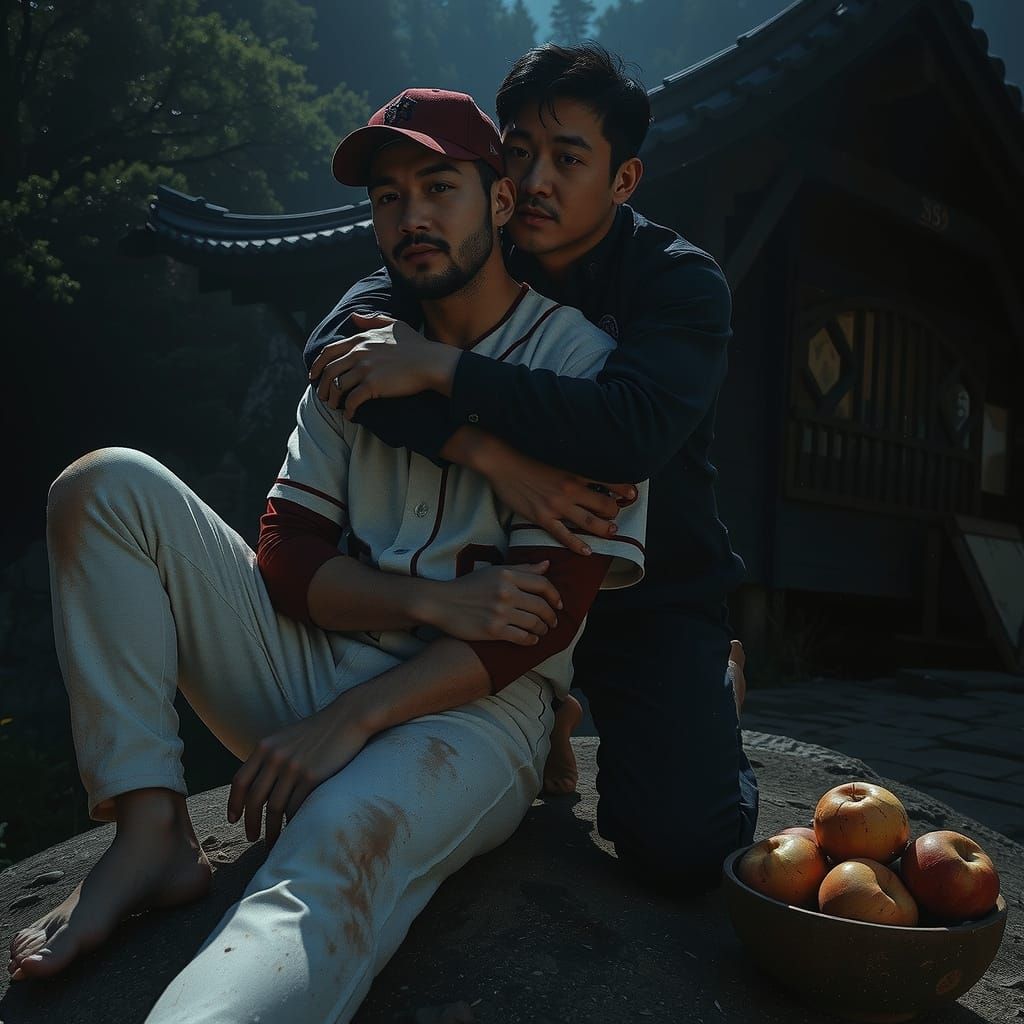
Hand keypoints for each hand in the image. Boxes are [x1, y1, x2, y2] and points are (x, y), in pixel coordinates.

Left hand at [227, 692, 373, 849]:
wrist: (347, 718)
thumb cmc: (318, 730)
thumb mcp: (287, 738)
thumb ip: (270, 757)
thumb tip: (259, 787)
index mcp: (265, 747)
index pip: (240, 781)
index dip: (234, 803)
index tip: (233, 820)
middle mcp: (275, 757)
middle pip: (255, 798)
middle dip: (250, 823)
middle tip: (252, 837)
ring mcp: (293, 767)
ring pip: (274, 808)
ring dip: (271, 830)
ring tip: (272, 841)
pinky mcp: (312, 776)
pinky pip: (295, 807)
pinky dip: (291, 822)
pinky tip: (292, 829)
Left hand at [308, 313, 458, 417]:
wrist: (431, 362)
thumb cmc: (416, 345)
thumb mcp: (394, 324)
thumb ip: (371, 321)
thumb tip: (354, 317)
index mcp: (361, 340)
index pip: (329, 351)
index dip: (317, 365)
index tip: (313, 375)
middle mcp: (359, 353)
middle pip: (329, 371)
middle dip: (322, 385)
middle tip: (322, 396)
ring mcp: (365, 369)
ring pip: (337, 387)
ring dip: (333, 399)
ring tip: (335, 407)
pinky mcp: (373, 385)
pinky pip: (352, 400)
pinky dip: (348, 410)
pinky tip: (350, 415)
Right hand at [424, 561, 562, 644]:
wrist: (441, 602)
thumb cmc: (468, 586)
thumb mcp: (494, 571)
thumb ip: (522, 569)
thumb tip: (547, 565)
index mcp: (507, 575)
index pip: (543, 584)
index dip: (555, 596)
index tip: (559, 604)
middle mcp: (506, 592)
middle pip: (541, 606)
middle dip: (552, 616)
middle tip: (553, 622)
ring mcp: (500, 612)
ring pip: (534, 623)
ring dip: (543, 629)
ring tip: (543, 631)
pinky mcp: (493, 630)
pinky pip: (522, 637)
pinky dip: (531, 640)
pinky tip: (532, 639)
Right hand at [477, 440, 635, 555]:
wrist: (502, 462)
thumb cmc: (526, 457)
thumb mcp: (555, 458)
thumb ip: (571, 467)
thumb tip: (584, 473)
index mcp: (574, 472)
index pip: (608, 481)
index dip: (624, 489)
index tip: (632, 493)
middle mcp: (570, 490)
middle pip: (604, 505)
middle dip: (614, 513)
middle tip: (616, 516)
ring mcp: (557, 505)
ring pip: (589, 523)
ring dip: (604, 529)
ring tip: (612, 532)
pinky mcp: (542, 517)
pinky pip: (564, 535)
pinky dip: (578, 545)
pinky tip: (587, 551)